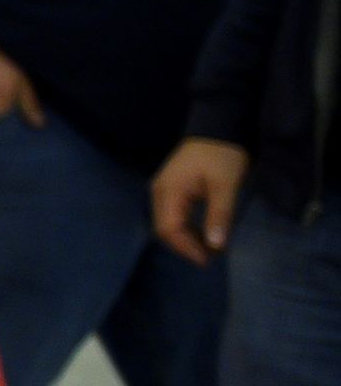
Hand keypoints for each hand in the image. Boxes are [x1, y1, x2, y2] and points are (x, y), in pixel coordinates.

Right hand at [153, 137, 249, 265]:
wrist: (218, 125)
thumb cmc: (222, 154)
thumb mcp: (225, 185)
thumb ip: (219, 215)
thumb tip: (216, 245)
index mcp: (169, 191)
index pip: (169, 229)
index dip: (186, 248)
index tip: (208, 260)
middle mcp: (160, 192)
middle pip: (164, 229)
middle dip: (185, 246)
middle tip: (209, 257)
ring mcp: (164, 190)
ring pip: (167, 223)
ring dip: (185, 238)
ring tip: (209, 248)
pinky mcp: (172, 188)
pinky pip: (173, 215)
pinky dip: (186, 228)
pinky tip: (203, 233)